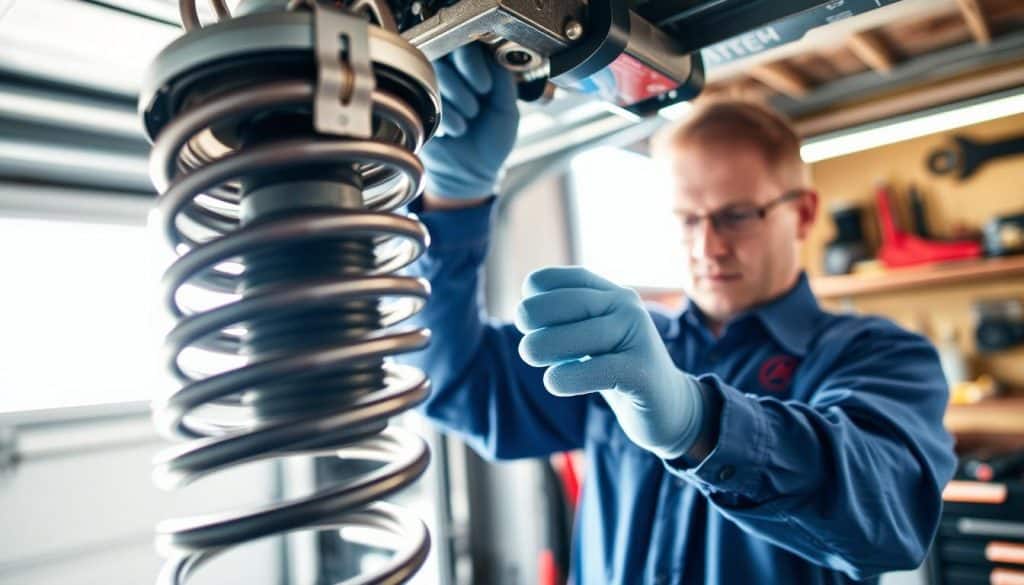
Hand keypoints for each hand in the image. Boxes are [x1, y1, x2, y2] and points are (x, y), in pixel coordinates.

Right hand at [421, 43, 519, 200]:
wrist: (471, 173)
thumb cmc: (491, 141)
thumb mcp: (507, 109)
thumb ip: (504, 79)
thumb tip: (494, 55)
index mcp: (477, 70)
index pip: (467, 45)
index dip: (473, 64)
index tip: (484, 87)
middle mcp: (454, 76)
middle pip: (446, 56)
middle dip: (464, 86)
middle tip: (476, 108)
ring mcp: (434, 90)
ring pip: (435, 77)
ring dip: (456, 103)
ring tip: (468, 121)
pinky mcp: (419, 107)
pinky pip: (425, 100)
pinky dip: (445, 118)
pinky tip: (454, 131)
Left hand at [514, 267, 706, 459]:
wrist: (669, 408)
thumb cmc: (616, 371)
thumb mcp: (591, 340)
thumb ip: (565, 322)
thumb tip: (524, 311)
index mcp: (612, 294)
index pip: (564, 279)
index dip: (536, 293)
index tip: (527, 320)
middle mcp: (627, 307)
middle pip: (566, 303)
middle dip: (533, 319)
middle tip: (527, 347)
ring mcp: (637, 336)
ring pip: (577, 336)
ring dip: (543, 349)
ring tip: (535, 361)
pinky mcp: (642, 371)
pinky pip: (594, 370)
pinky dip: (565, 378)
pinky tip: (554, 382)